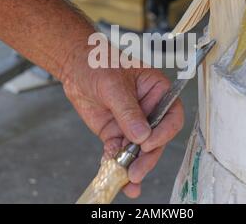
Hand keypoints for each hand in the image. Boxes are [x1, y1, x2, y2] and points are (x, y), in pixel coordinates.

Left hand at [61, 43, 183, 198]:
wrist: (74, 67)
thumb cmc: (98, 63)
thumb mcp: (113, 84)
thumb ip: (128, 110)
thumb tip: (142, 136)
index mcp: (157, 91)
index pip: (171, 115)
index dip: (164, 132)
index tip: (148, 143)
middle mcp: (149, 109)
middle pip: (156, 138)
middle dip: (148, 157)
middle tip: (137, 171)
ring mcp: (132, 123)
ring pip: (139, 150)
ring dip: (134, 166)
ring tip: (128, 182)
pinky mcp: (116, 133)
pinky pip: (119, 151)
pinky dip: (116, 163)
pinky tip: (114, 174)